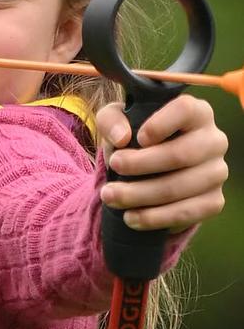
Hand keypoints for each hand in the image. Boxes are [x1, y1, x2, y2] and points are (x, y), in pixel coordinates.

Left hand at [96, 95, 227, 232]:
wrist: (148, 174)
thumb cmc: (135, 139)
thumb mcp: (117, 123)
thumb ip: (111, 121)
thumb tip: (121, 138)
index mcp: (197, 113)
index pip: (185, 110)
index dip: (159, 125)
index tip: (137, 138)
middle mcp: (214, 140)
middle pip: (180, 154)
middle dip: (139, 164)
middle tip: (112, 167)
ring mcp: (217, 172)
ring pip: (178, 188)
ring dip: (138, 195)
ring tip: (110, 196)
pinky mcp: (214, 201)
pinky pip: (184, 213)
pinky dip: (153, 218)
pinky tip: (130, 217)